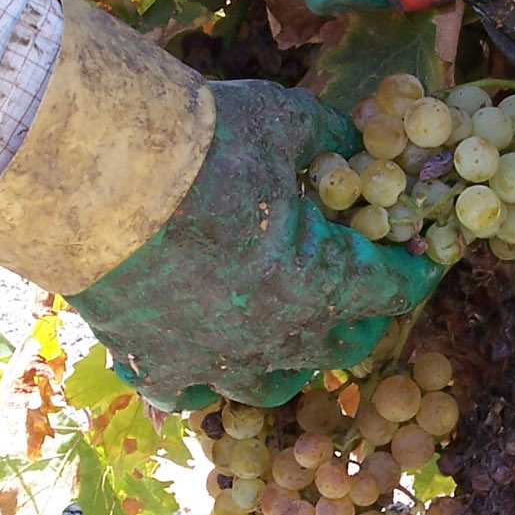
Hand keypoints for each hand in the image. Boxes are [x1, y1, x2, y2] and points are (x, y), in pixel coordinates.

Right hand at [69, 80, 441, 409]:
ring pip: (272, 384)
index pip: (391, 289)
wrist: (89, 170)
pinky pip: (191, 393)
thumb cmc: (197, 142)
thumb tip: (355, 146)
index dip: (415, 271)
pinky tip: (208, 358)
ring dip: (292, 357)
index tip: (425, 259)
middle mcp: (272, 337)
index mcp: (319, 281)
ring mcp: (210, 360)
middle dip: (359, 316)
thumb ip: (330, 139)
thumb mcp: (282, 121)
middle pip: (338, 345)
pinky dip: (206, 378)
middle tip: (363, 293)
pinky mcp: (153, 363)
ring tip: (292, 332)